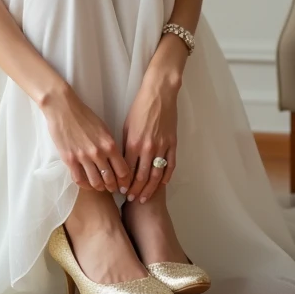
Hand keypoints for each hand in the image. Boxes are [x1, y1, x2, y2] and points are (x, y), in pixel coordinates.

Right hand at [42, 85, 130, 193]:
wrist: (63, 108)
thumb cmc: (84, 116)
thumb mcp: (103, 128)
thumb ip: (110, 145)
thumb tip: (115, 160)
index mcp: (110, 144)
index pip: (123, 170)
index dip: (125, 181)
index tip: (124, 184)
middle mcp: (98, 153)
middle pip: (110, 179)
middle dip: (114, 187)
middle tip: (113, 189)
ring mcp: (83, 157)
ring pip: (96, 182)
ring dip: (100, 187)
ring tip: (101, 187)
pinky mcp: (69, 159)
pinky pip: (79, 180)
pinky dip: (85, 185)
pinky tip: (87, 184)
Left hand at [121, 62, 179, 203]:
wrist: (159, 94)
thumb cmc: (140, 107)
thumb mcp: (126, 126)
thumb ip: (126, 146)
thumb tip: (123, 163)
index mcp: (133, 143)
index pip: (127, 171)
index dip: (124, 184)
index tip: (121, 191)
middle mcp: (148, 148)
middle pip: (141, 177)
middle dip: (135, 191)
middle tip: (131, 199)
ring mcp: (162, 147)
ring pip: (156, 175)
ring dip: (149, 189)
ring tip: (144, 198)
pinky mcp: (173, 144)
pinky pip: (170, 165)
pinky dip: (165, 177)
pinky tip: (161, 184)